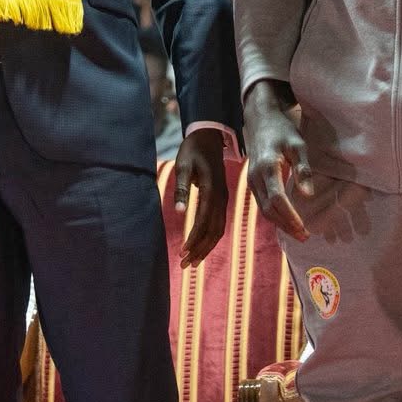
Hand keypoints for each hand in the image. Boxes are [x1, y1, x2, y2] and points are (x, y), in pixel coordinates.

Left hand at [171, 127, 230, 266]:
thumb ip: (181, 189)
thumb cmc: (192, 150)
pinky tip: (201, 246)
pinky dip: (211, 237)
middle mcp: (220, 197)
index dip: (194, 239)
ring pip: (218, 229)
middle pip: (214, 230)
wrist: (209, 136)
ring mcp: (223, 198)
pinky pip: (219, 223)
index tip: (183, 253)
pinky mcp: (221, 198)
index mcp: (210, 189)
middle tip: (185, 265)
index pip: (203, 221)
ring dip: (206, 247)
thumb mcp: (182, 165)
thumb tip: (178, 212)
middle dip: (200, 250)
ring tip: (192, 261)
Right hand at [242, 82, 313, 241]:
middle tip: (304, 237)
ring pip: (263, 209)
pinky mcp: (252, 181)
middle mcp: (256, 177)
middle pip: (269, 209)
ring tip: (298, 232)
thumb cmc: (282, 129)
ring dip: (280, 223)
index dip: (291, 217)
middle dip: (286, 226)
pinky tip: (286, 219)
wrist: (259, 119)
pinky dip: (273, 215)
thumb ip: (303, 169)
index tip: (305, 230)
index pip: (278, 200)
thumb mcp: (297, 144)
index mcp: (267, 167)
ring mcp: (251, 180)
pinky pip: (261, 203)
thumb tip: (308, 195)